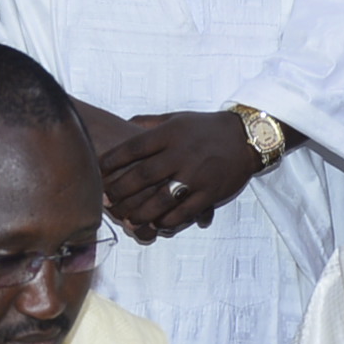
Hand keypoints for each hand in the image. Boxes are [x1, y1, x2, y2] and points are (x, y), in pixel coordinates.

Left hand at [101, 110, 268, 241]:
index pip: (134, 147)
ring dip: (142, 211)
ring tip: (128, 219)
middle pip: (144, 175)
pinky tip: (156, 225)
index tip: (98, 169)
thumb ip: (150, 124)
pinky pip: (185, 211)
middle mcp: (182, 153)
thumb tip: (124, 125)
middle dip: (121, 190)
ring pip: (162, 198)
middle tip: (106, 200)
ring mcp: (197, 175)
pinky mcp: (210, 192)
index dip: (113, 160)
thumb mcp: (177, 118)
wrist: (246, 136)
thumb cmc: (206, 127)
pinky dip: (168, 220)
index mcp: (170, 134)